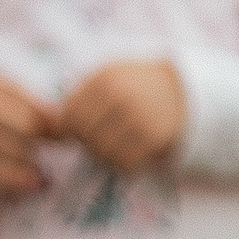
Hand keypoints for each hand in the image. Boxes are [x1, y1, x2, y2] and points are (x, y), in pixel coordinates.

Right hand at [0, 72, 60, 204]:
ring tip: (42, 172)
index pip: (27, 99)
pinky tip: (31, 184)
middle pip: (22, 123)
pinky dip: (15, 178)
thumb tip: (66, 122)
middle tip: (61, 148)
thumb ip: (31, 110)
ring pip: (10, 147)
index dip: (50, 117)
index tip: (65, 131)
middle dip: (43, 138)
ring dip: (31, 161)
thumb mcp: (3, 109)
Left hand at [59, 59, 185, 174]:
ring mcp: (139, 118)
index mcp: (105, 79)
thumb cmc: (137, 85)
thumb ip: (82, 94)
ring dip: (103, 156)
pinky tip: (128, 154)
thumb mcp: (110, 75)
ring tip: (112, 148)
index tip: (76, 131)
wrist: (183, 91)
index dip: (68, 129)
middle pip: (84, 137)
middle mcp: (121, 97)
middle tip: (97, 141)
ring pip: (102, 153)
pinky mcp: (155, 138)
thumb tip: (55, 128)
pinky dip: (123, 164)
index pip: (69, 116)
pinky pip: (124, 163)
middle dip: (86, 143)